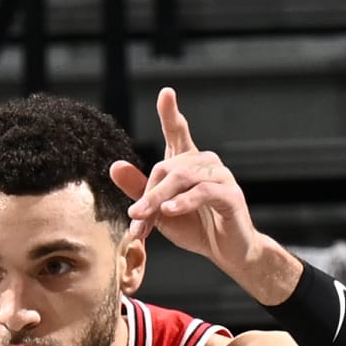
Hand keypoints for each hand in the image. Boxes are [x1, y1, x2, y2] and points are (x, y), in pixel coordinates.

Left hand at [110, 86, 298, 305]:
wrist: (229, 253)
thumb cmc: (196, 229)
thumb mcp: (160, 212)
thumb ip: (140, 190)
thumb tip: (115, 166)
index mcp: (189, 163)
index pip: (178, 132)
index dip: (171, 113)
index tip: (166, 93)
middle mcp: (206, 163)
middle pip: (167, 167)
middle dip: (148, 195)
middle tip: (135, 220)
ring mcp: (221, 177)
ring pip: (182, 178)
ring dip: (159, 201)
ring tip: (145, 220)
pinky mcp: (231, 195)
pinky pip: (203, 192)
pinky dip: (183, 202)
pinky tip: (170, 211)